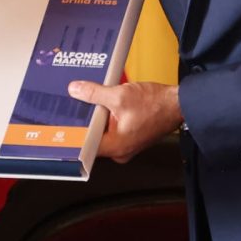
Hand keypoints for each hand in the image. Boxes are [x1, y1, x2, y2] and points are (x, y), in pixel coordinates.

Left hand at [65, 79, 179, 162]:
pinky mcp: (131, 137)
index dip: (72, 129)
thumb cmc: (156, 104)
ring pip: (102, 130)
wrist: (179, 104)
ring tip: (91, 99)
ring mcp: (126, 145)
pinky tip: (106, 102)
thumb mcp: (120, 95)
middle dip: (85, 118)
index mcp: (115, 146)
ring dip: (97, 115)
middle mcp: (120, 151)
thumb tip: (76, 90)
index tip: (62, 119)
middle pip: (92, 136)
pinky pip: (112, 128)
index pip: (83, 143)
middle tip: (75, 103)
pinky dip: (108, 115)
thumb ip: (94, 93)